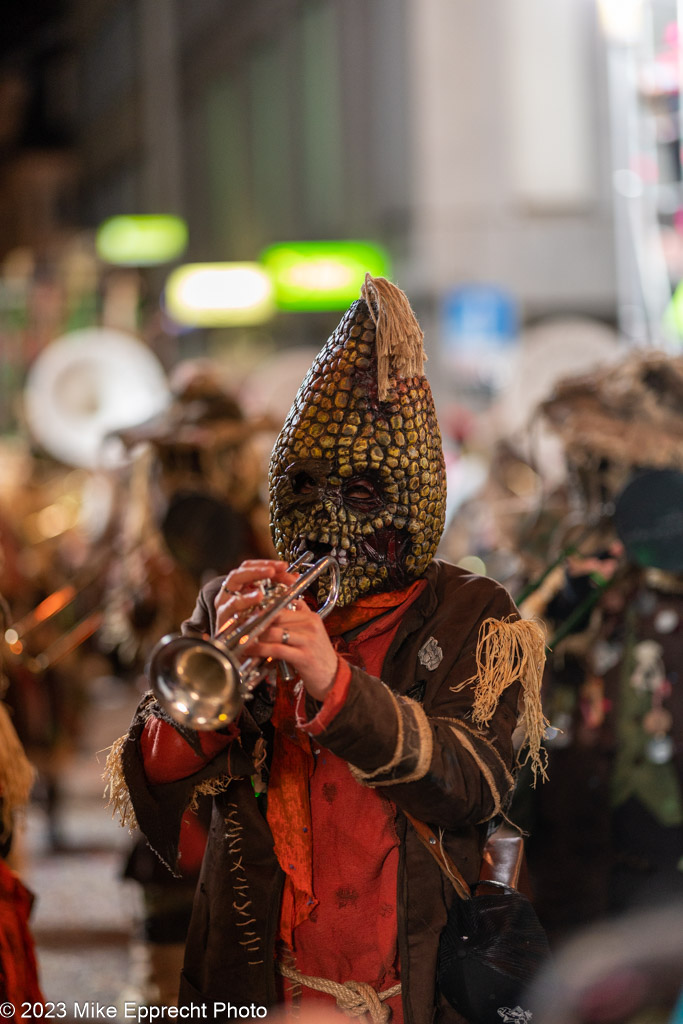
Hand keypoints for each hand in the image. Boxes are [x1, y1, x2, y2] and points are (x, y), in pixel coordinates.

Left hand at [213, 560, 338, 701]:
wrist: (333, 679)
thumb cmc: (316, 658)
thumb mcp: (310, 634)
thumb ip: (296, 620)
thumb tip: (273, 610)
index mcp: (311, 617)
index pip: (281, 606)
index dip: (262, 610)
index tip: (247, 614)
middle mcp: (311, 625)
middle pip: (276, 617)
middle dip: (256, 622)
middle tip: (240, 626)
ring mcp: (308, 640)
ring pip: (274, 632)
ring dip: (255, 636)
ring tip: (242, 639)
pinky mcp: (304, 656)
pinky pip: (276, 649)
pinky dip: (260, 649)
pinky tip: (251, 651)